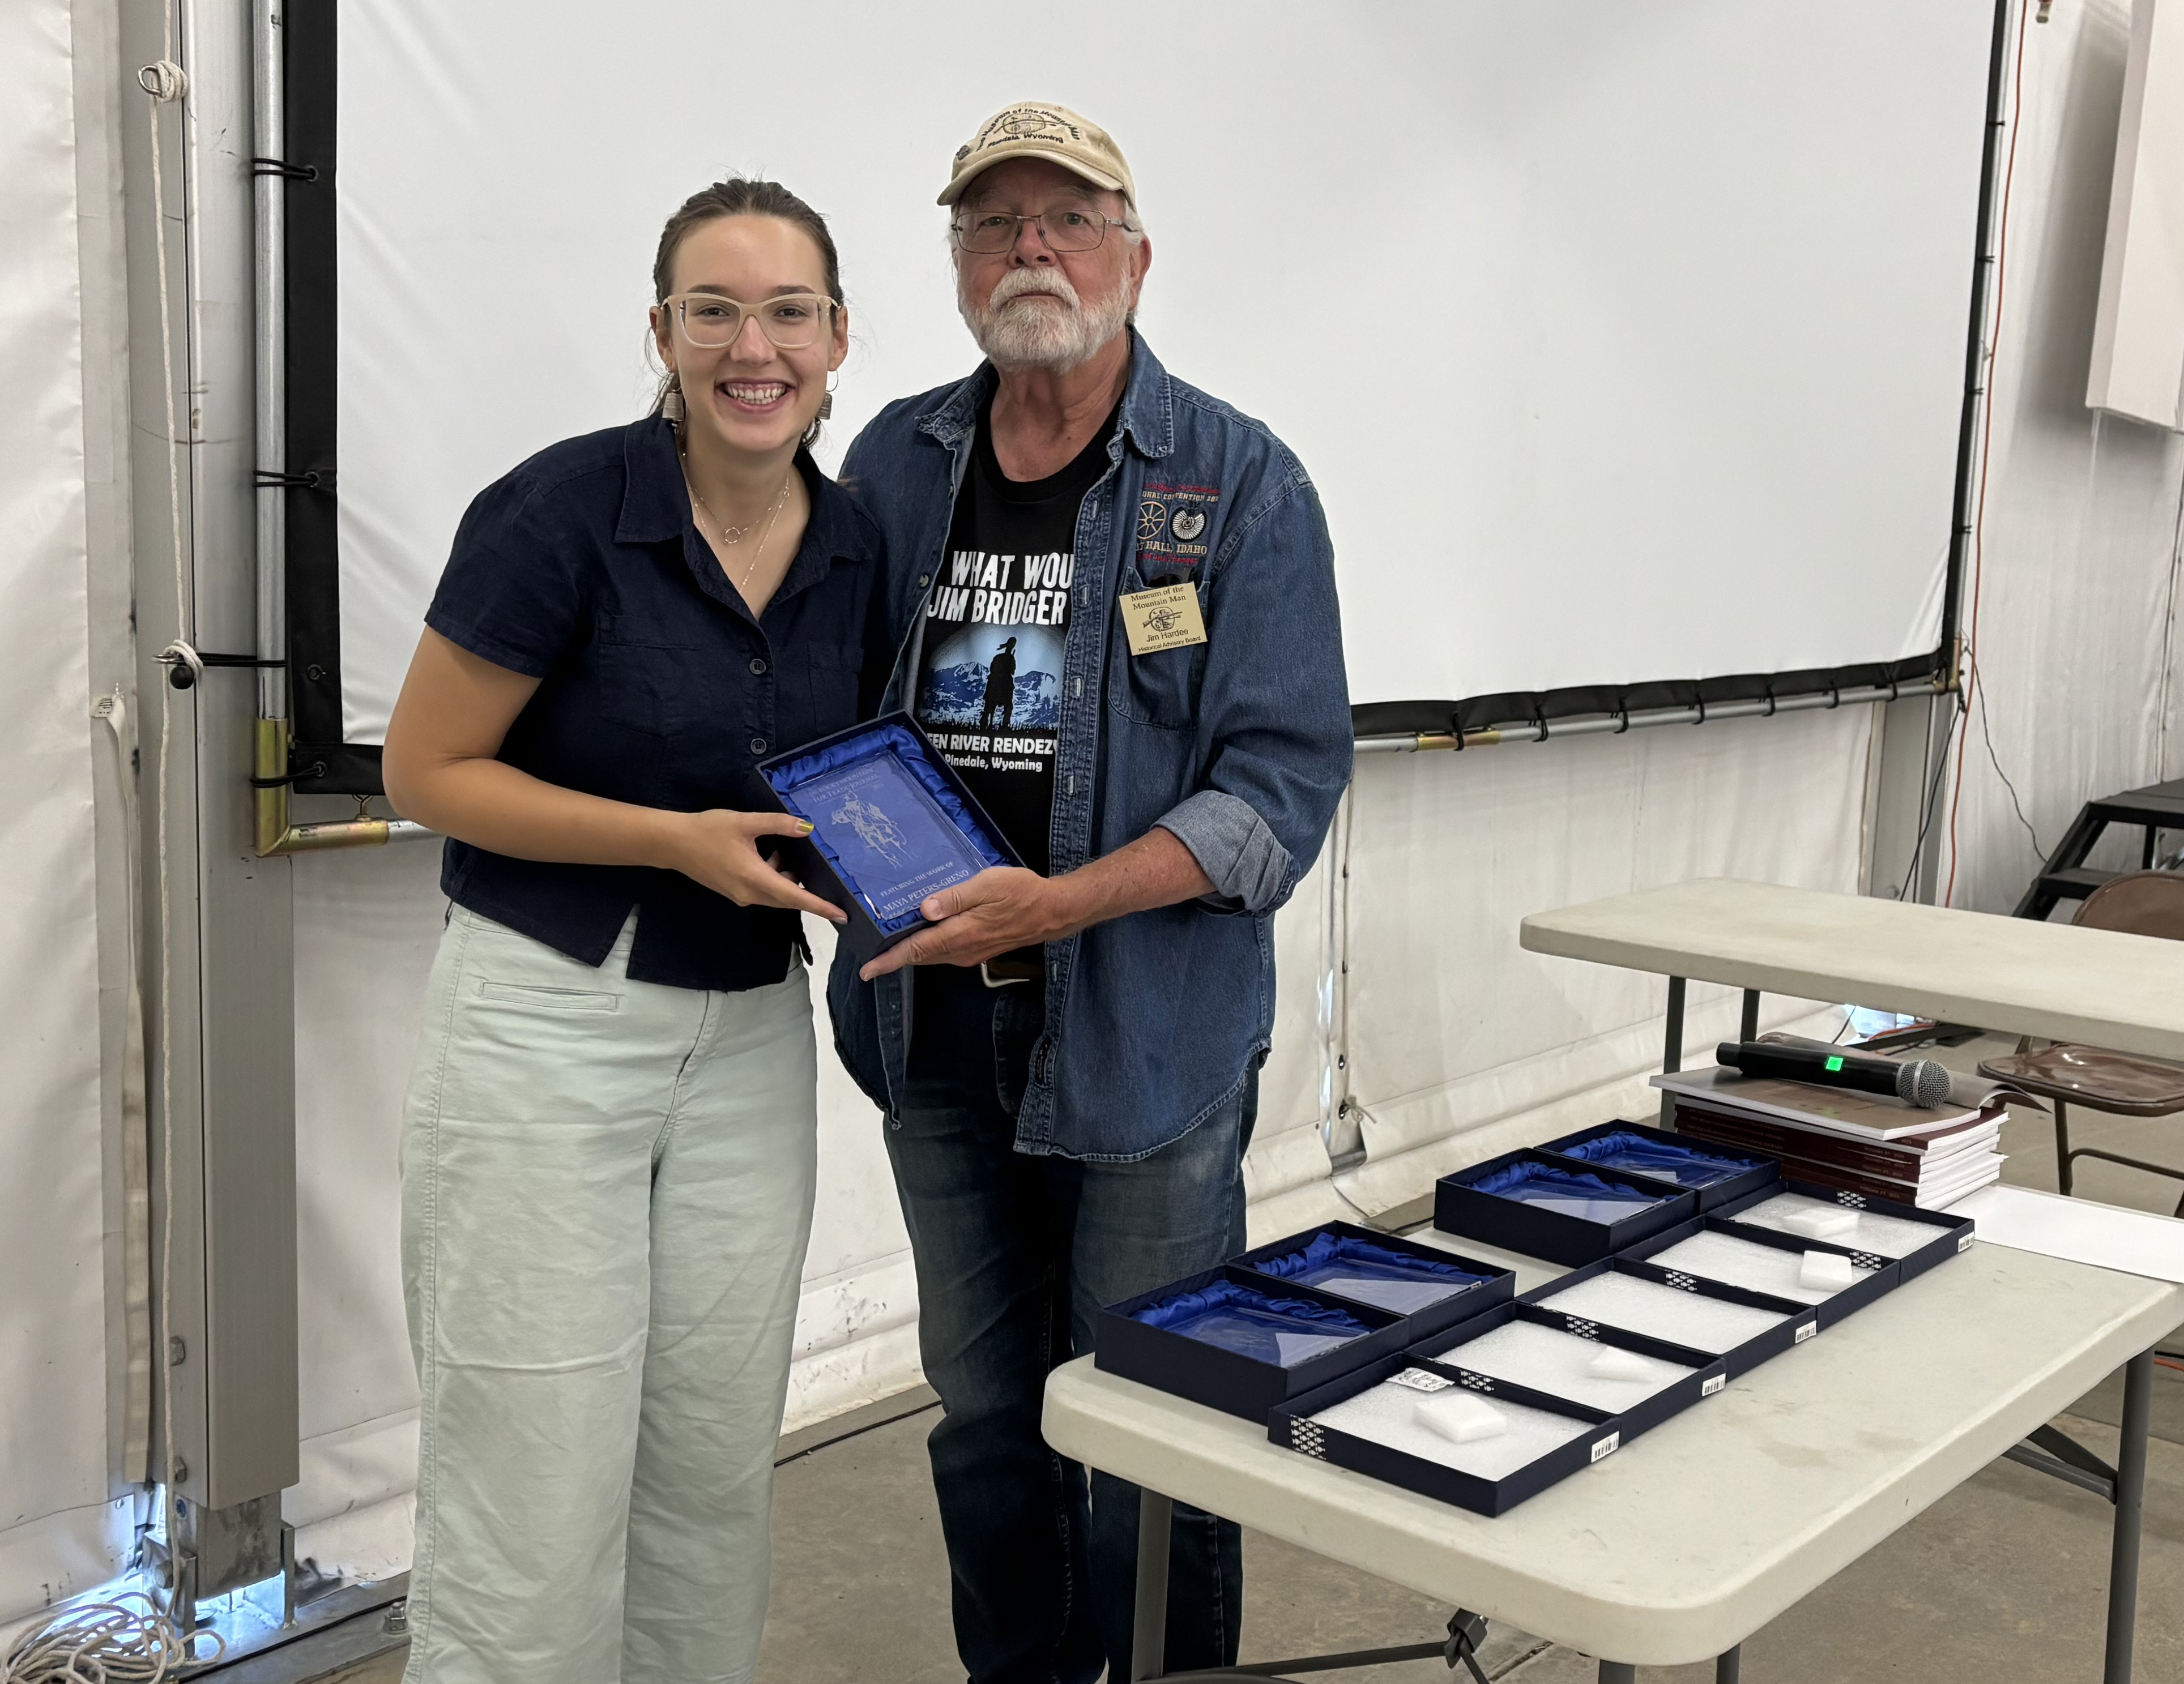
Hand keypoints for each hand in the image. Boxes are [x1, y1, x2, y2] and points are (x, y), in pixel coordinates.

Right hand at [664, 809, 845, 922]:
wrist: (672, 843)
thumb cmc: (707, 830)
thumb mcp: (744, 822)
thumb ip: (777, 824)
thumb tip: (806, 828)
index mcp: (754, 878)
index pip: (794, 896)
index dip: (820, 905)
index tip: (841, 915)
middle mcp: (749, 893)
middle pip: (788, 899)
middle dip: (807, 891)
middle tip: (825, 879)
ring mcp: (741, 896)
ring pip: (776, 895)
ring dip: (786, 879)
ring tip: (782, 851)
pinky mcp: (734, 892)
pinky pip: (763, 891)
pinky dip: (773, 877)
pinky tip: (767, 855)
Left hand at [859, 866, 1081, 978]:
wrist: (1052, 911)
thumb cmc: (1022, 893)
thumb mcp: (987, 885)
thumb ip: (954, 897)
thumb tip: (925, 909)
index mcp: (961, 934)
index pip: (916, 950)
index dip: (888, 961)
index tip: (867, 970)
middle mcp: (963, 950)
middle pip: (920, 956)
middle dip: (893, 957)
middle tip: (870, 954)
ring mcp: (971, 953)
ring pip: (932, 955)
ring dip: (911, 952)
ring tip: (890, 943)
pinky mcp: (978, 950)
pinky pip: (946, 952)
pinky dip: (930, 946)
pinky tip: (926, 932)